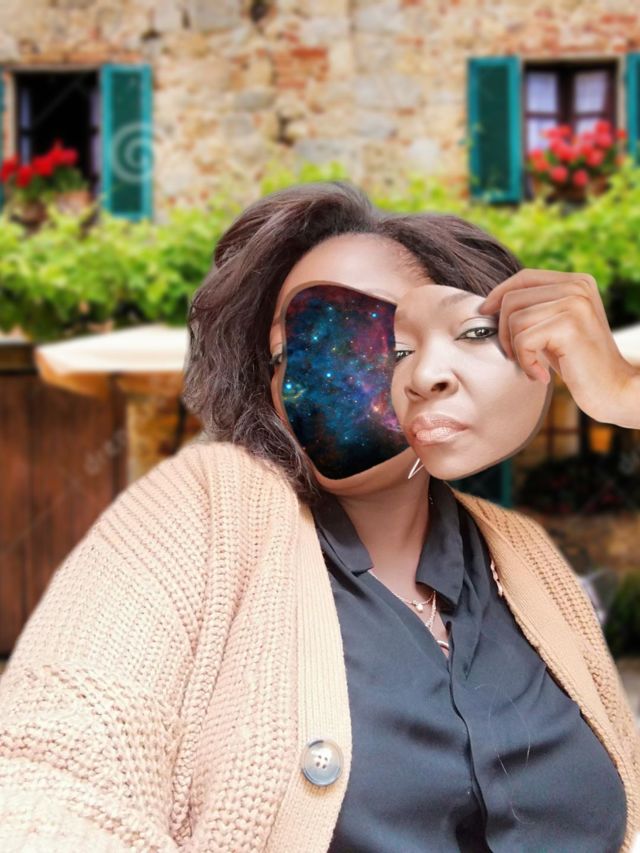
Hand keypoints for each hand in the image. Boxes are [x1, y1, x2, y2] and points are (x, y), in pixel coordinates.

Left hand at [477, 269, 639, 428]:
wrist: (613, 389)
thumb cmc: (578, 363)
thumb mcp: (553, 328)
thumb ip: (533, 310)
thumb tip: (488, 305)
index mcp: (575, 282)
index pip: (523, 277)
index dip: (498, 295)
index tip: (486, 314)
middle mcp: (577, 287)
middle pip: (512, 298)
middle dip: (504, 331)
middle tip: (517, 355)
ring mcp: (575, 303)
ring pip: (515, 320)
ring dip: (516, 350)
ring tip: (533, 365)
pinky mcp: (570, 325)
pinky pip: (523, 340)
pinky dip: (526, 362)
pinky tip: (541, 375)